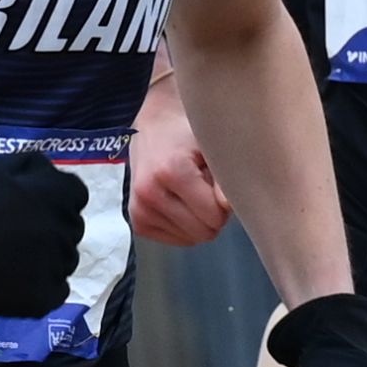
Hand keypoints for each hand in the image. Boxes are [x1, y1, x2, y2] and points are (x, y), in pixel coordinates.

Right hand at [0, 152, 92, 317]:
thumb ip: (31, 167)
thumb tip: (49, 172)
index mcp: (54, 194)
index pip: (75, 195)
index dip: (57, 201)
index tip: (37, 209)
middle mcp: (63, 227)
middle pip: (71, 229)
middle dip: (52, 229)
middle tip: (18, 236)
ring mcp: (55, 265)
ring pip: (65, 261)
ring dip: (48, 258)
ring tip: (12, 260)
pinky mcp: (43, 297)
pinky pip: (56, 291)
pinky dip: (41, 287)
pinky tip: (16, 281)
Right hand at [125, 102, 228, 246]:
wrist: (155, 128)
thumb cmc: (189, 135)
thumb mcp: (212, 147)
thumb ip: (224, 178)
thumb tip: (228, 207)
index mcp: (170, 172)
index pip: (214, 216)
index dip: (223, 203)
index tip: (215, 182)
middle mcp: (149, 194)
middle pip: (203, 232)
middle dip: (212, 214)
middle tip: (205, 187)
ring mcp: (140, 210)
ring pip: (192, 239)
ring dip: (198, 218)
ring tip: (189, 190)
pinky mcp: (138, 222)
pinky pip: (177, 239)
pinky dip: (184, 225)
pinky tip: (178, 201)